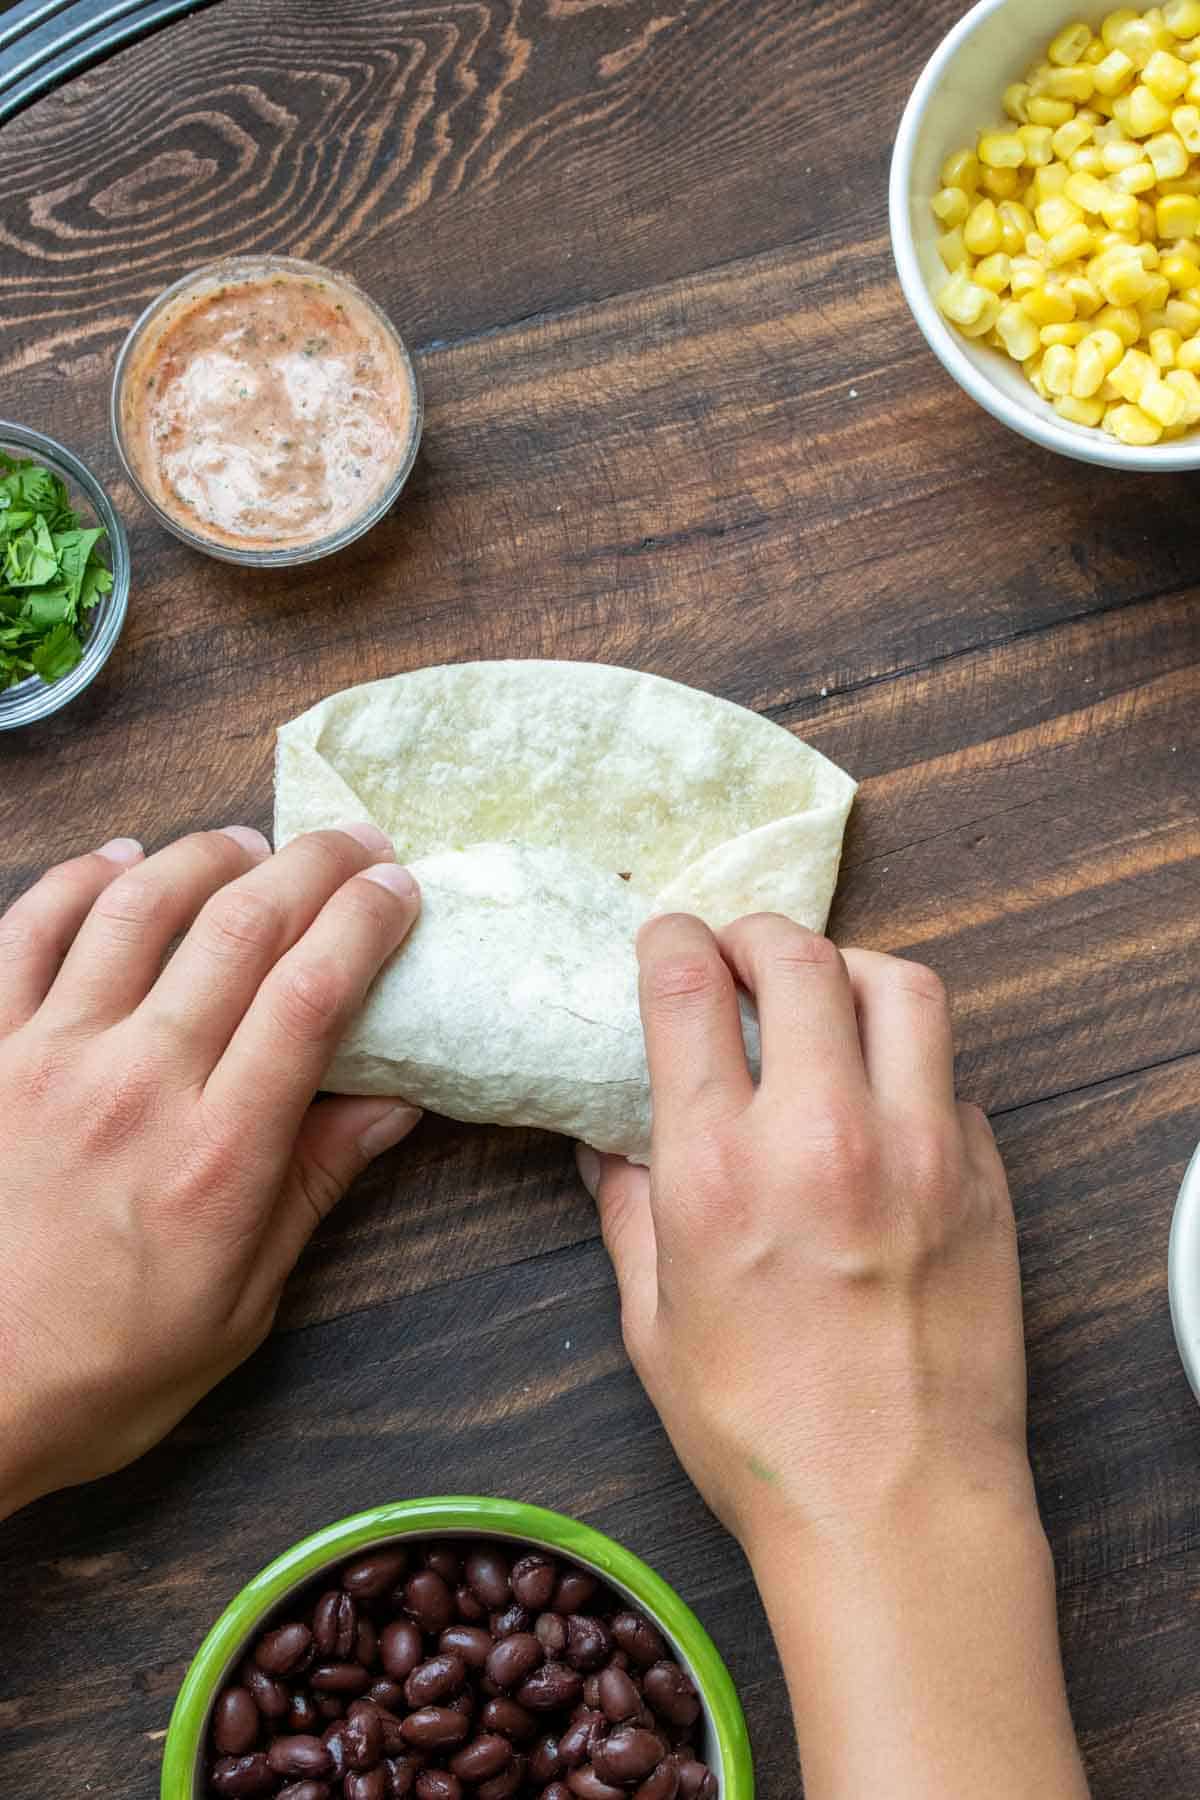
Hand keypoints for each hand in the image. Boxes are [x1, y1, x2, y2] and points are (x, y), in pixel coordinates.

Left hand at [0, 824, 420, 1517]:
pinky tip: (120, 862)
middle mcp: (134, 1086)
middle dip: (313, 866)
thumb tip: (393, 1104)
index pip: (311, 994)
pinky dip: (79, 881)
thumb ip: (311, 1186)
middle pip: (240, 929)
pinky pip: (27, 933)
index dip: (366, 921)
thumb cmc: (104, 1370)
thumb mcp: (241, 1305)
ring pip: (136, 908)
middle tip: (354, 842)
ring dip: (205, 856)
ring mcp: (47, 1059)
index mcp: (215, 1155)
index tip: (400, 890)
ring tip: (250, 842)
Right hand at [578, 911, 1027, 1546]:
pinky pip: (952, 1075)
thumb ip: (627, 1212)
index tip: (669, 938)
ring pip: (902, 987)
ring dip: (851, 968)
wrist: (899, 1511)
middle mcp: (822, 1138)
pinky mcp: (983, 1180)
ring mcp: (919, 1152)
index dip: (673, 940)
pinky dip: (910, 1061)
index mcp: (719, 1172)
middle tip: (741, 948)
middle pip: (800, 958)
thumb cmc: (762, 1436)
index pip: (691, 989)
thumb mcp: (652, 1323)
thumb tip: (606, 1144)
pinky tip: (883, 1095)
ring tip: (825, 991)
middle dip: (757, 932)